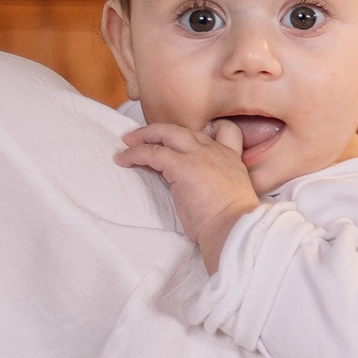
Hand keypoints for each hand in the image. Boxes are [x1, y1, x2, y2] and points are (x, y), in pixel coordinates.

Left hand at [116, 121, 260, 272]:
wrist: (234, 227)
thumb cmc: (234, 222)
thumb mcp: (230, 196)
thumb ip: (215, 185)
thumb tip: (196, 191)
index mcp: (231, 159)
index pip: (224, 131)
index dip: (206, 130)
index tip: (188, 137)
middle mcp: (216, 151)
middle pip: (185, 130)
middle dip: (162, 131)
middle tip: (144, 136)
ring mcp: (198, 156)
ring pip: (166, 133)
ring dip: (144, 136)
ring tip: (128, 142)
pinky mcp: (181, 165)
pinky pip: (151, 152)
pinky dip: (134, 154)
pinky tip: (122, 159)